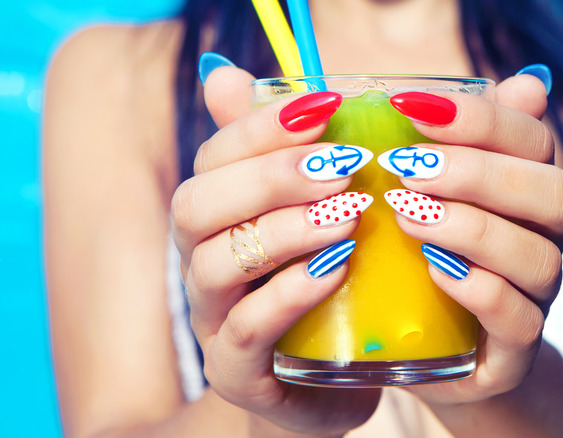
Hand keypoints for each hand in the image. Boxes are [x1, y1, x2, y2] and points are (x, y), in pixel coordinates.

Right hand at [171, 64, 379, 434]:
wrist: (327, 383)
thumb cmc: (321, 290)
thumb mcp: (311, 219)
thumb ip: (281, 153)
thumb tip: (227, 73)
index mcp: (215, 220)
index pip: (214, 158)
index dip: (262, 126)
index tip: (326, 106)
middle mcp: (200, 264)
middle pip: (196, 205)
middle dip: (269, 176)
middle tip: (343, 165)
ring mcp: (211, 320)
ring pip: (214, 264)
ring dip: (284, 230)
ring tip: (348, 214)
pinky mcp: (237, 372)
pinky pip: (246, 328)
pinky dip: (291, 291)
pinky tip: (338, 267)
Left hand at [388, 74, 562, 404]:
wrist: (426, 349)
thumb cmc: (423, 255)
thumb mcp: (432, 193)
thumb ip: (468, 139)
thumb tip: (531, 82)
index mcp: (531, 192)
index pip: (534, 141)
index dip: (480, 119)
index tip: (408, 107)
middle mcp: (547, 241)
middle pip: (558, 195)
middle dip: (480, 173)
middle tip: (406, 167)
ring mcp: (537, 298)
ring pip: (539, 258)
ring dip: (471, 229)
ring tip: (406, 215)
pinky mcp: (515, 351)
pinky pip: (521, 320)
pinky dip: (479, 290)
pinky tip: (433, 270)